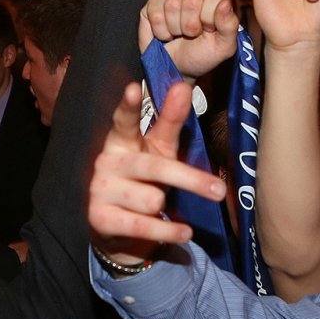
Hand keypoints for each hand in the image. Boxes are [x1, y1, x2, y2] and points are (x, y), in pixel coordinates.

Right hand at [88, 81, 225, 265]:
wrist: (116, 229)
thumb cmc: (142, 179)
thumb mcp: (158, 150)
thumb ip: (170, 121)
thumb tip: (183, 86)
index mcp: (120, 141)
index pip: (123, 121)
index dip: (127, 107)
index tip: (133, 88)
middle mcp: (106, 163)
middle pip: (154, 166)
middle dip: (189, 179)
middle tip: (220, 190)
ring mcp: (100, 191)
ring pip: (151, 199)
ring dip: (165, 206)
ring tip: (162, 208)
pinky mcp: (100, 219)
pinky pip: (144, 225)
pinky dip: (169, 231)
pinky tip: (184, 233)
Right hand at [139, 0, 237, 78]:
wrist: (178, 68)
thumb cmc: (202, 55)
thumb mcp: (223, 47)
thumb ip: (229, 25)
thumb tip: (225, 3)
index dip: (210, 16)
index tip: (209, 30)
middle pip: (192, 0)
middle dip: (190, 26)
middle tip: (192, 35)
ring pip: (172, 5)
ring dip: (174, 29)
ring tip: (179, 35)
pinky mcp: (154, 2)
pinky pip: (154, 12)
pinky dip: (160, 30)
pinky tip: (166, 34)